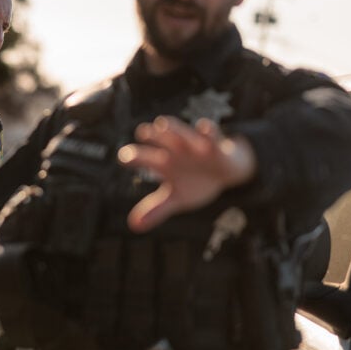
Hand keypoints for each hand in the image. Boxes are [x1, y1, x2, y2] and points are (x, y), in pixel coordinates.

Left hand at [117, 116, 255, 232]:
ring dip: (173, 128)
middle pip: (159, 139)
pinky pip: (212, 134)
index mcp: (162, 162)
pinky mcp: (215, 143)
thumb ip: (155, 210)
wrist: (226, 170)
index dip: (132, 156)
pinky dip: (208, 130)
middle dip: (151, 135)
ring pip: (181, 132)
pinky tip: (204, 126)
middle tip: (143, 132)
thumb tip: (133, 226)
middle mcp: (174, 149)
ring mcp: (194, 144)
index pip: (142, 157)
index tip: (125, 158)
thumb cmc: (195, 181)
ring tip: (162, 124)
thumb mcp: (176, 198)